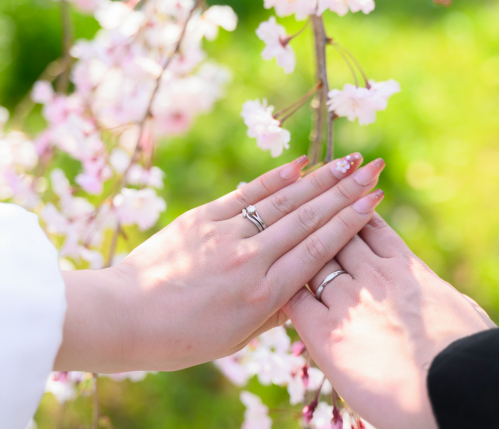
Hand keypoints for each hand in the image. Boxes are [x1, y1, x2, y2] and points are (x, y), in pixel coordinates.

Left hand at [54, 153, 386, 372]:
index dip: (350, 221)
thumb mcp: (236, 338)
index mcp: (264, 295)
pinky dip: (275, 178)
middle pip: (309, 218)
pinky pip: (246, 195)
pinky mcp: (202, 219)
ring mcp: (227, 235)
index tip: (374, 199)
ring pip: (284, 201)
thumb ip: (274, 312)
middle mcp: (252, 260)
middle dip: (346, 190)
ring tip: (348, 160)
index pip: (319, 249)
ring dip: (320, 177)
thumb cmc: (180, 338)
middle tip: (375, 167)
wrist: (123, 317)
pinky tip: (299, 163)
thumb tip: (303, 291)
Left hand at [284, 215, 494, 428]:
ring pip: (312, 259)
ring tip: (277, 233)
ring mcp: (349, 300)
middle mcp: (374, 276)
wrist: (458, 387)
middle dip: (319, 218)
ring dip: (295, 247)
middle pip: (335, 232)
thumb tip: (452, 303)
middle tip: (300, 205)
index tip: (340, 200)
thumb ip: (445, 300)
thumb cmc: (474, 357)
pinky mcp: (327, 333)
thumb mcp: (464, 314)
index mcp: (407, 269)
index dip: (353, 212)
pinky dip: (283, 288)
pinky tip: (270, 278)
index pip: (371, 228)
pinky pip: (295, 300)